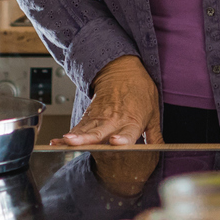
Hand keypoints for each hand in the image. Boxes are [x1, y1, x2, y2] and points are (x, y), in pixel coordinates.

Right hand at [58, 55, 162, 196]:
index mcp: (133, 121)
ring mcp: (100, 117)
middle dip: (87, 139)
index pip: (127, 133)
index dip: (122, 139)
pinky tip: (58, 142)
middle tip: (76, 143)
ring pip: (86, 130)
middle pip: (100, 132)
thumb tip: (161, 150)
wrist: (122, 69)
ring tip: (64, 143)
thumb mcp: (153, 112)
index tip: (115, 141)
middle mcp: (114, 120)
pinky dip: (69, 134)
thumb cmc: (139, 90)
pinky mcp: (89, 115)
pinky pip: (78, 127)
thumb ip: (155, 134)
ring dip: (74, 137)